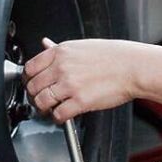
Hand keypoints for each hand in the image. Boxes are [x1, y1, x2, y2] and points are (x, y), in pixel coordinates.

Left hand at [23, 38, 143, 121]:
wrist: (133, 67)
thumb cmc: (113, 56)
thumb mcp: (82, 45)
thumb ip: (60, 48)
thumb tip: (45, 44)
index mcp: (61, 52)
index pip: (30, 67)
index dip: (29, 79)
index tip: (32, 84)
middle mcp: (62, 67)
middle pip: (33, 86)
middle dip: (34, 95)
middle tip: (41, 99)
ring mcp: (70, 84)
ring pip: (41, 101)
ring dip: (44, 108)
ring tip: (51, 108)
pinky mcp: (80, 101)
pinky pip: (58, 114)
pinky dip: (58, 118)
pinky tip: (64, 115)